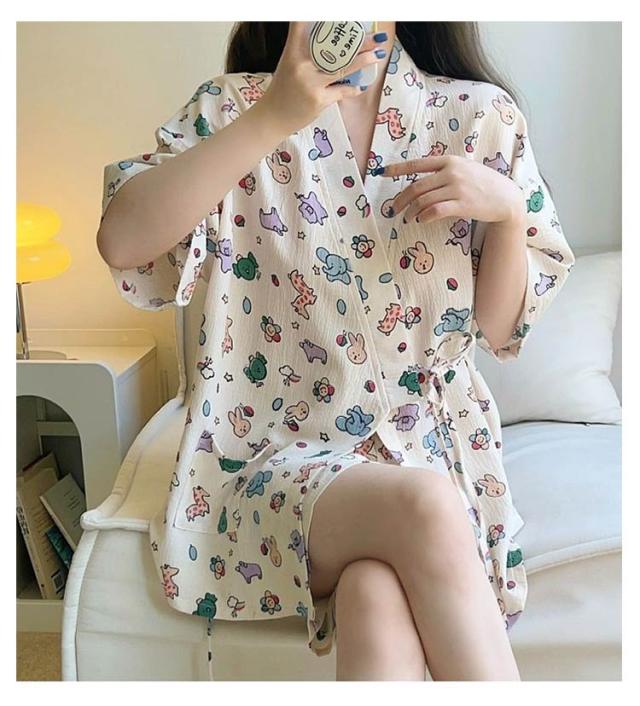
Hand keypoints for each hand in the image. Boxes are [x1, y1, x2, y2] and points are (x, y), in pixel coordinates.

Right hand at [259, 22, 387, 134]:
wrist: (273, 117)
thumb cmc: (284, 89)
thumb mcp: (289, 64)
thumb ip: (306, 52)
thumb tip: (331, 44)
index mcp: (292, 52)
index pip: (301, 24)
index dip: (312, 15)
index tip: (336, 13)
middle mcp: (301, 64)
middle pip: (334, 47)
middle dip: (357, 41)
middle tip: (375, 36)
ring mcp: (310, 83)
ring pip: (343, 68)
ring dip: (363, 61)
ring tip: (378, 55)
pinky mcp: (318, 100)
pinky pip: (341, 91)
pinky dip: (351, 89)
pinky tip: (359, 87)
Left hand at [382, 155, 525, 228]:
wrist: (506, 197)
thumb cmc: (483, 184)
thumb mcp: (464, 169)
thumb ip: (444, 171)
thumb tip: (419, 183)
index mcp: (449, 161)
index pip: (417, 163)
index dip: (397, 169)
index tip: (382, 172)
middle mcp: (452, 172)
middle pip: (416, 186)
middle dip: (400, 200)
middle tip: (394, 209)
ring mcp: (458, 188)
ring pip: (423, 200)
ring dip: (411, 212)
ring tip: (408, 218)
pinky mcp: (463, 204)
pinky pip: (435, 210)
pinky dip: (424, 217)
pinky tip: (422, 220)